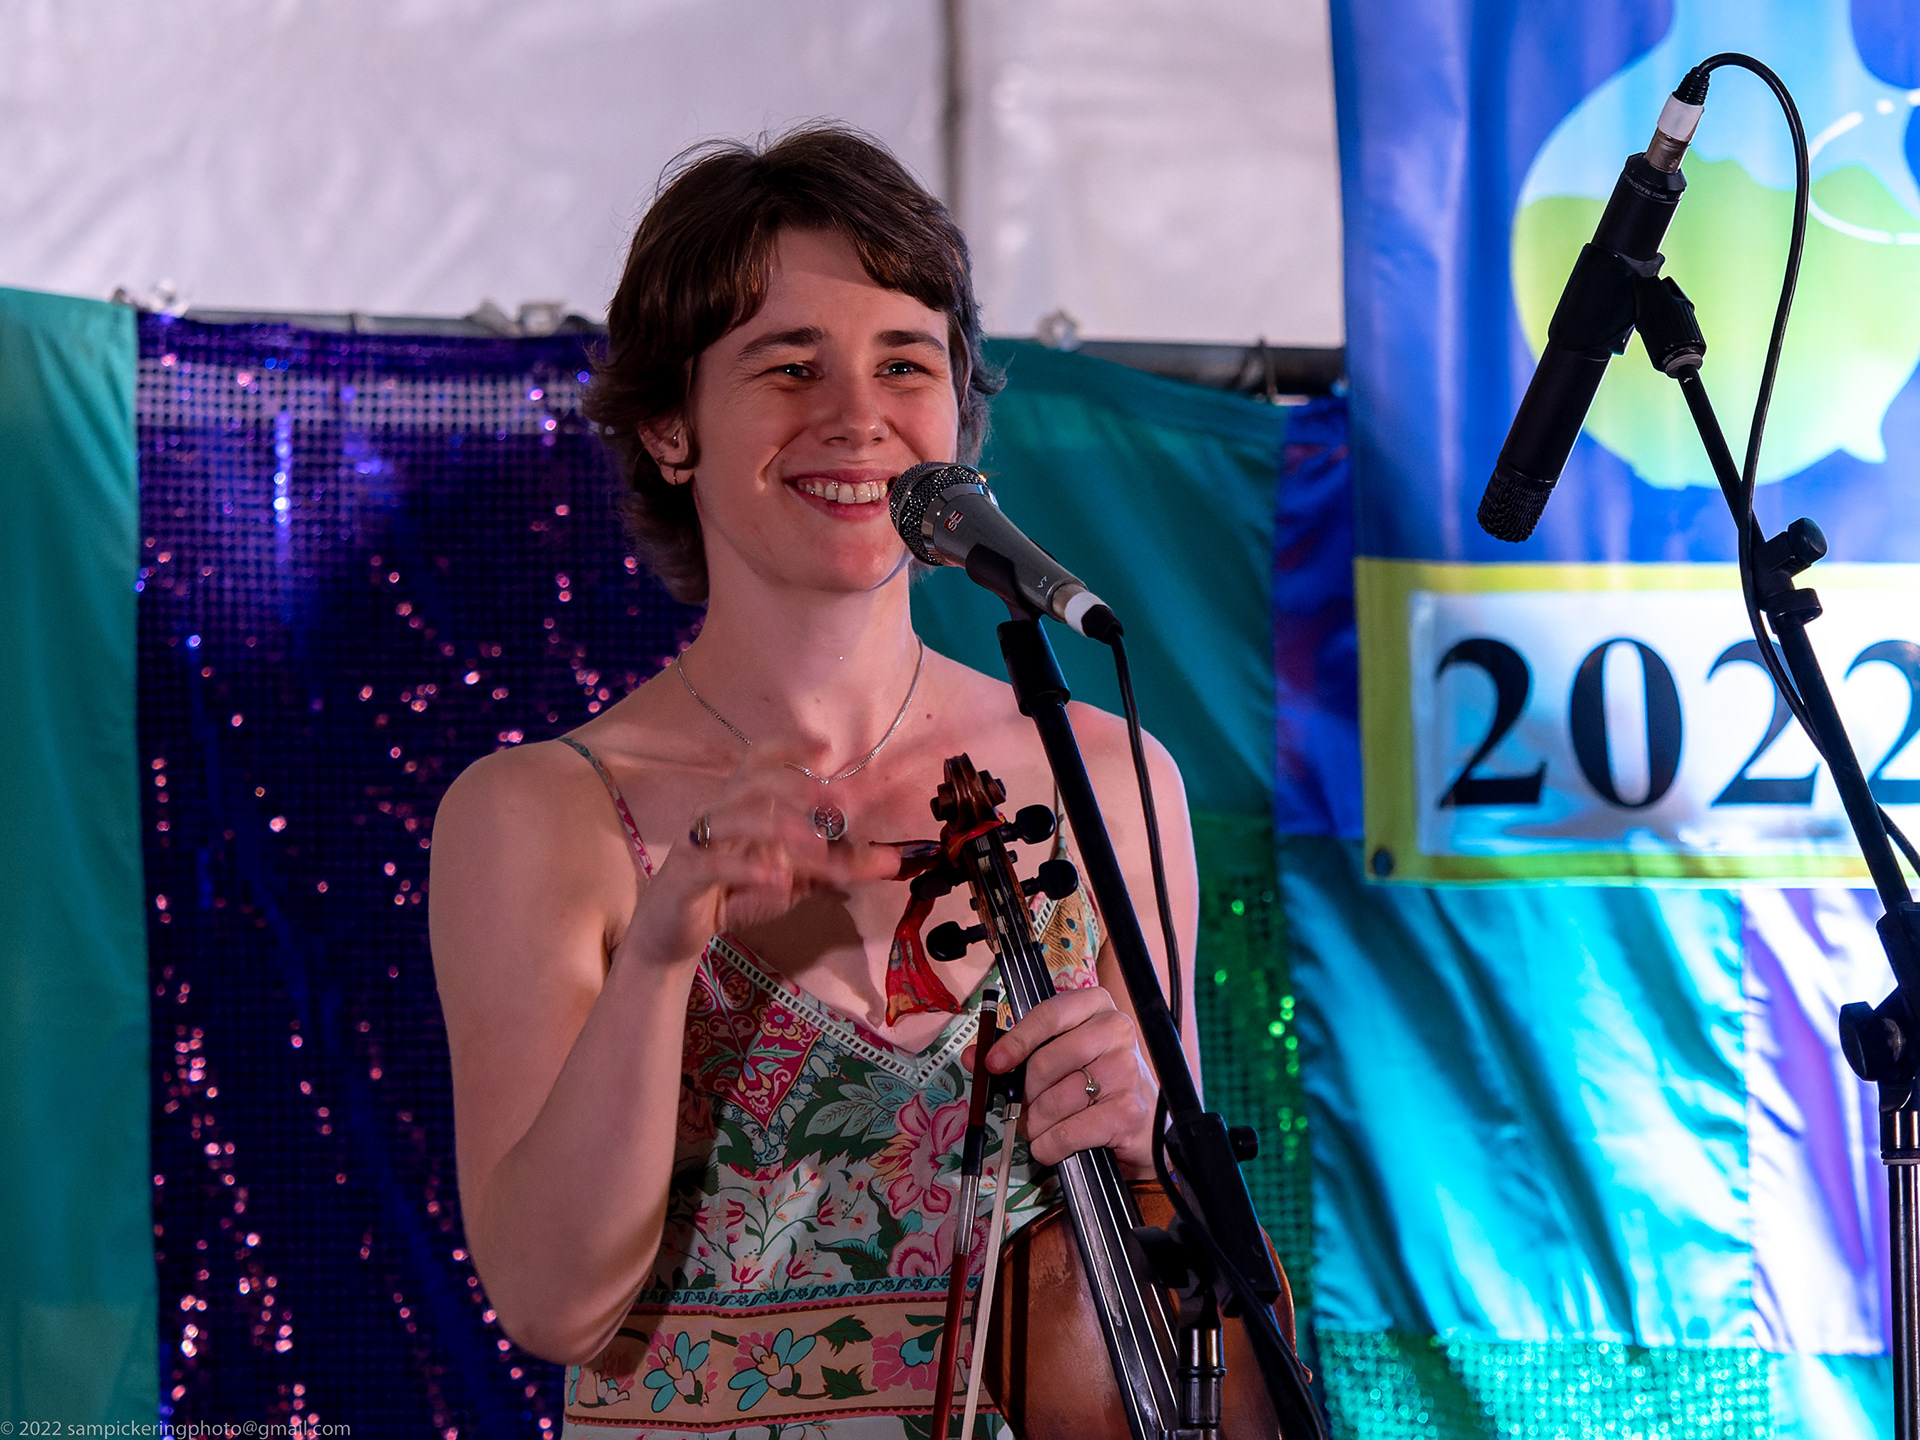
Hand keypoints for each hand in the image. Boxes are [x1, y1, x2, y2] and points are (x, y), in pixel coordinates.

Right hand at [613, 750, 896, 970]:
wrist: (674, 934)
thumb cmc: (734, 893)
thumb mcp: (795, 880)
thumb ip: (839, 867)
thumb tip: (894, 860)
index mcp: (741, 804)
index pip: (759, 759)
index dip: (788, 745)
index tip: (825, 746)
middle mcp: (717, 813)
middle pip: (751, 781)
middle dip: (791, 784)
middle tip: (828, 799)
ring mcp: (698, 842)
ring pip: (735, 817)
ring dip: (778, 827)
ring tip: (814, 845)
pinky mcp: (685, 875)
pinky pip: (713, 863)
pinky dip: (747, 868)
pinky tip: (777, 879)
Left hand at [986, 986, 1157, 1174]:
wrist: (1144, 1126)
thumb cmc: (1096, 1084)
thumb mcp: (1062, 1058)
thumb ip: (1019, 1053)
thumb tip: (976, 1056)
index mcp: (1097, 1007)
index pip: (1049, 1014)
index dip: (1016, 1040)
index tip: (993, 1063)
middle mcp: (1117, 1032)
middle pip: (1046, 1062)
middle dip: (1026, 1094)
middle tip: (1025, 1108)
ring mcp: (1126, 1071)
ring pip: (1054, 1101)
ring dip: (1036, 1125)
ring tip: (1042, 1128)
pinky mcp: (1128, 1112)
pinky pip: (1068, 1132)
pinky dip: (1050, 1145)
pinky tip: (1053, 1145)